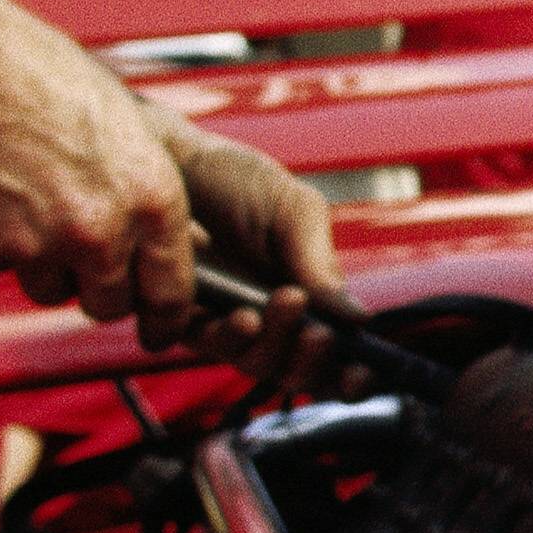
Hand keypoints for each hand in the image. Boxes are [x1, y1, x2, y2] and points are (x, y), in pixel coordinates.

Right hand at [0, 0, 197, 331]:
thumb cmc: (29, 71)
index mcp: (152, 194)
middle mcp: (102, 228)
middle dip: (98, 289)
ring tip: (24, 202)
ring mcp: (40, 244)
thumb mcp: (121, 125)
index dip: (166, 313)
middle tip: (78, 256)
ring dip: (42, 265)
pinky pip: (0, 268)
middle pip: (112, 304)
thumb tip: (158, 230)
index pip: (174, 287)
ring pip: (52, 291)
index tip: (159, 327)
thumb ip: (139, 185)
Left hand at [160, 118, 346, 382]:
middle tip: (319, 333)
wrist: (170, 157)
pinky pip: (207, 349)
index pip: (335, 352)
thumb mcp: (295, 210)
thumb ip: (321, 262)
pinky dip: (232, 338)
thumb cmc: (235, 180)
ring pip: (255, 365)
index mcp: (306, 294)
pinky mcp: (178, 317)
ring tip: (282, 305)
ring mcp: (223, 320)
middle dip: (311, 362)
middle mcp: (267, 316)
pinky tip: (243, 313)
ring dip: (275, 346)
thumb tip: (358, 318)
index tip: (361, 374)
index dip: (350, 375)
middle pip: (297, 371)